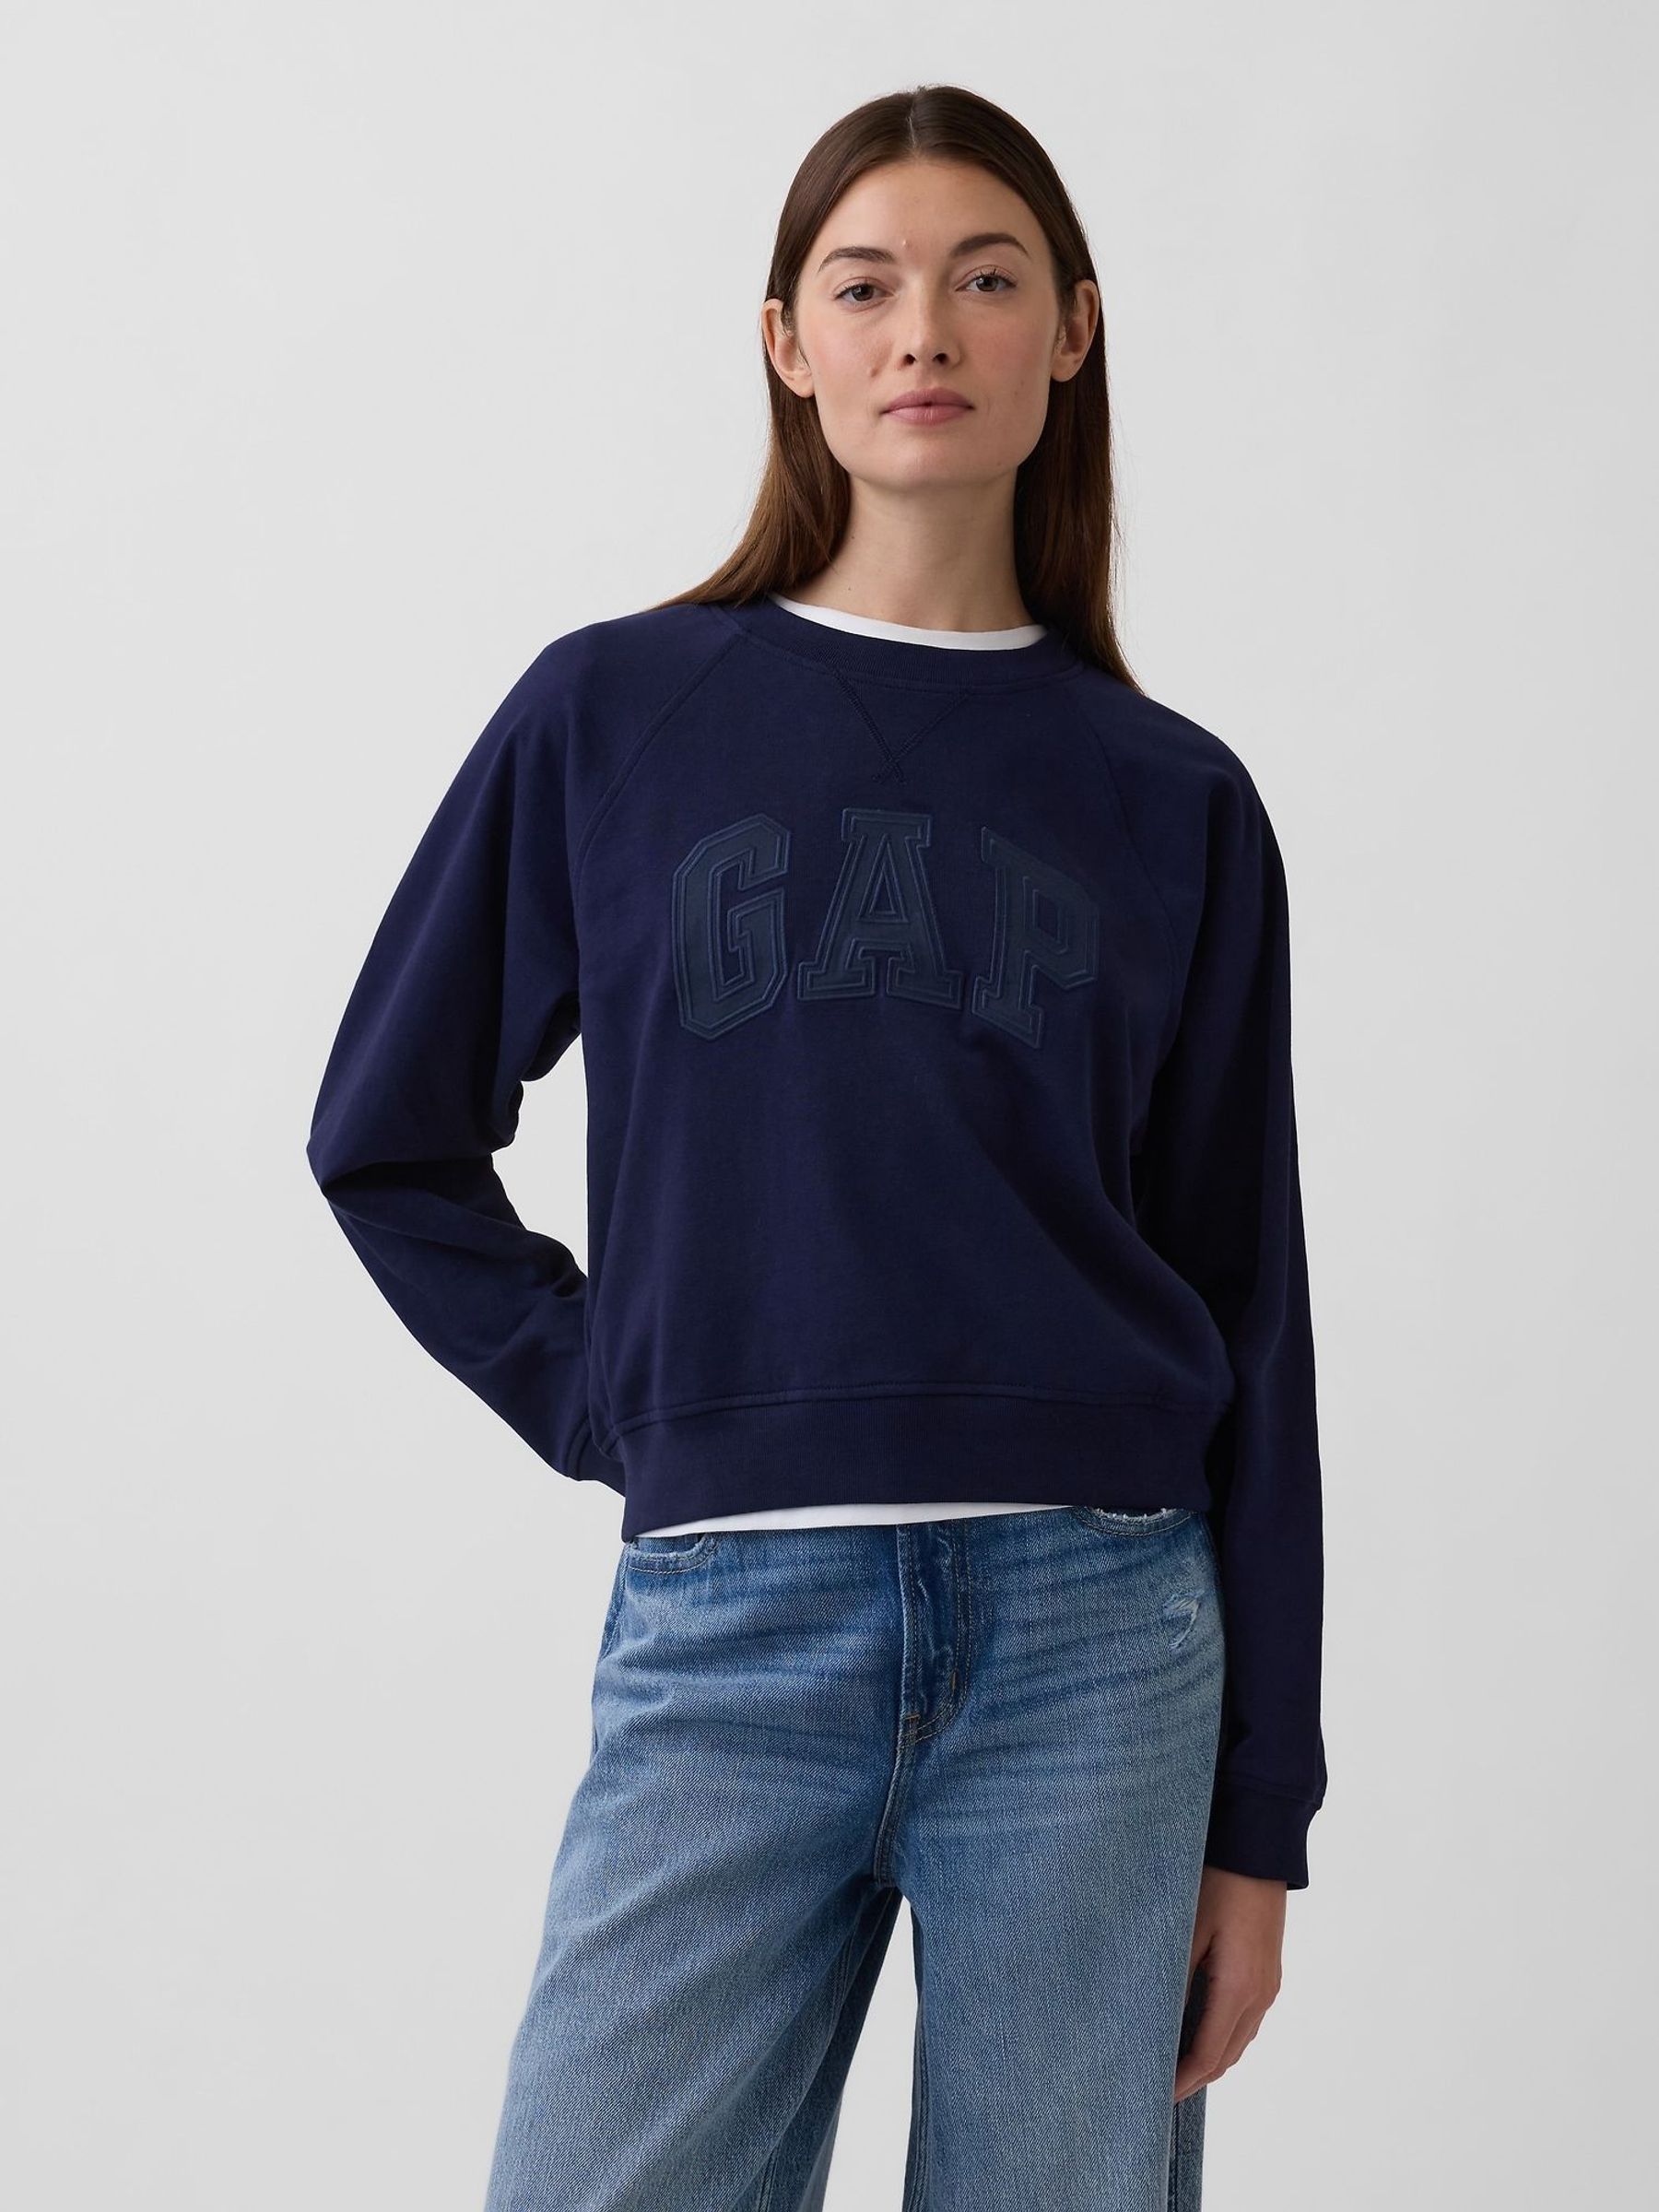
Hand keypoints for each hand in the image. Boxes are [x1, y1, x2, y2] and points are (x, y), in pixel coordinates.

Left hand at [1172, 1865, 1285, 2101]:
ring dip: (1208, 2057)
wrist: (1259, 1847)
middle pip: (1226, 2056)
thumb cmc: (1219, 1881)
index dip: (1181, 2080)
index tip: (1154, 2095)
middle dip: (1194, 2077)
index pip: (1207, 2055)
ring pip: (1238, 2040)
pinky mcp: (1267, 1972)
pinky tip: (1195, 2027)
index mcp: (1239, 1989)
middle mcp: (1260, 1995)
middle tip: (1158, 2088)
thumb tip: (1154, 2024)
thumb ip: (1173, 1981)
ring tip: (1171, 2063)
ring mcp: (1268, 1985)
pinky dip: (1221, 2035)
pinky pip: (1245, 2019)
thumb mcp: (1187, 1930)